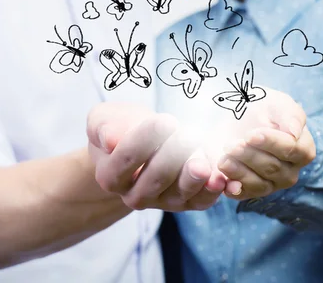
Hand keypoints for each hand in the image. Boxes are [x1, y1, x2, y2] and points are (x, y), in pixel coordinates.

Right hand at [87, 103, 226, 211]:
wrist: (141, 144)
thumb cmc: (121, 128)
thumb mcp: (104, 119)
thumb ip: (102, 127)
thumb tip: (110, 139)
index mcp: (110, 176)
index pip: (127, 159)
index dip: (145, 140)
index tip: (164, 120)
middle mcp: (135, 196)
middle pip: (155, 179)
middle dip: (173, 156)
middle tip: (186, 134)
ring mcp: (163, 202)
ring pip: (179, 193)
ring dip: (193, 177)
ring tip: (201, 162)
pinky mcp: (188, 202)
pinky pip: (201, 201)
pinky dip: (212, 190)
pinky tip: (219, 177)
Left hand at [217, 89, 315, 199]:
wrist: (235, 117)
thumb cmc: (263, 109)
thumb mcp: (277, 103)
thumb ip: (291, 114)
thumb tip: (295, 132)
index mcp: (302, 150)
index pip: (293, 151)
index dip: (272, 143)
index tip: (251, 135)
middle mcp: (289, 171)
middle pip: (273, 168)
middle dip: (250, 156)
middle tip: (232, 145)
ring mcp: (270, 184)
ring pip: (259, 184)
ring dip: (240, 172)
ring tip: (223, 159)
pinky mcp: (248, 190)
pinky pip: (243, 194)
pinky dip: (233, 188)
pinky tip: (223, 181)